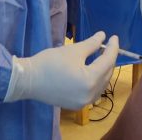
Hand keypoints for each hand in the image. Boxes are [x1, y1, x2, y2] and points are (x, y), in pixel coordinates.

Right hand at [3, 32, 117, 109]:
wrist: (28, 80)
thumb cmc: (50, 62)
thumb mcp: (73, 50)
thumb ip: (91, 44)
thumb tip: (103, 36)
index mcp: (90, 80)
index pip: (107, 62)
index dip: (112, 48)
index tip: (114, 37)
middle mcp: (90, 95)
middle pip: (106, 74)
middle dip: (109, 59)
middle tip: (108, 45)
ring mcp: (83, 102)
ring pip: (101, 85)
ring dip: (104, 71)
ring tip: (102, 57)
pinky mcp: (76, 105)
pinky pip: (93, 92)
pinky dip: (96, 81)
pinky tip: (93, 71)